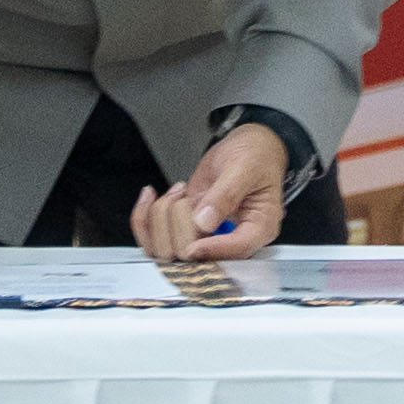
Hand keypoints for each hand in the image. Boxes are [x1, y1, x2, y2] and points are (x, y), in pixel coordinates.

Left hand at [135, 125, 289, 266]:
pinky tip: (150, 197)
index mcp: (258, 229)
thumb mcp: (244, 168)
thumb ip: (226, 194)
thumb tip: (205, 222)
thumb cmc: (255, 156)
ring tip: (176, 190)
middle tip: (181, 192)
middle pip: (196, 255)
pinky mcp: (185, 230)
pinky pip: (156, 238)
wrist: (245, 147)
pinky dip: (145, 218)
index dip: (212, 248)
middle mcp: (232, 239)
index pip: (235, 251)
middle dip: (178, 222)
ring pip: (169, 250)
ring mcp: (206, 236)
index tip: (193, 238)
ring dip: (161, 217)